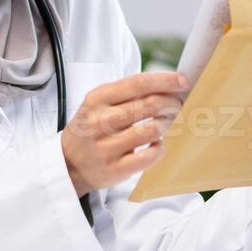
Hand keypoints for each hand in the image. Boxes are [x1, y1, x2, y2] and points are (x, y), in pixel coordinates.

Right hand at [61, 72, 191, 195]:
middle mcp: (99, 121)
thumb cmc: (91, 128)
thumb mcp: (99, 104)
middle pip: (148, 105)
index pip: (137, 84)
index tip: (183, 81)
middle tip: (178, 104)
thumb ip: (128, 94)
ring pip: (152, 130)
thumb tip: (168, 84)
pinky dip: (159, 147)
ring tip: (166, 123)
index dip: (165, 81)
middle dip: (171, 103)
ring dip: (166, 124)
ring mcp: (106, 147)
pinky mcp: (115, 169)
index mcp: (97, 99)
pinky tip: (156, 144)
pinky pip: (150, 156)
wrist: (68, 164)